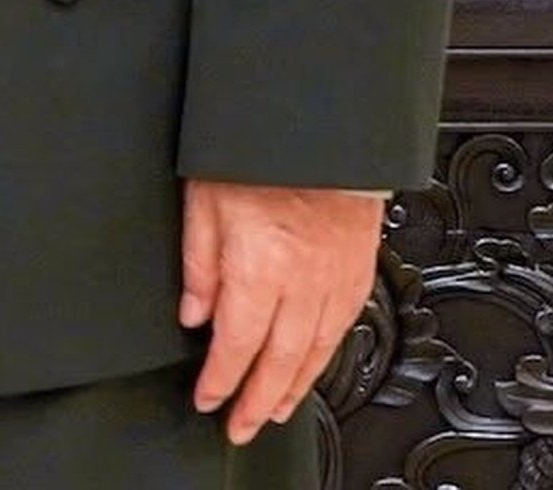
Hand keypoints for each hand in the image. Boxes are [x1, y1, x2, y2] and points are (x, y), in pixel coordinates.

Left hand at [180, 178, 386, 442]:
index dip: (221, 379)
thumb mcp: (204, 200)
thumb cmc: (259, 153)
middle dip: (257, 399)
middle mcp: (302, 281)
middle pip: (279, 360)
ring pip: (316, 350)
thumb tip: (194, 314)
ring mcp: (335, 277)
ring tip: (274, 408)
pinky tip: (315, 365)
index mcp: (259, 267)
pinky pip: (345, 325)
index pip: (236, 343)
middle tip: (241, 425)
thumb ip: (199, 262)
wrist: (321, 128)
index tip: (208, 399)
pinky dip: (327, 355)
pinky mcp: (358, 267)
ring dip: (294, 387)